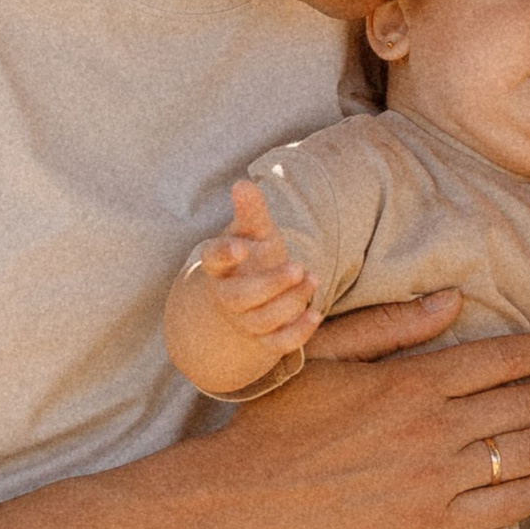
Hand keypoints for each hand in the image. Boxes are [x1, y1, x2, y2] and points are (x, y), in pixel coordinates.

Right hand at [192, 177, 323, 356]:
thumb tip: (242, 184)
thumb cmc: (251, 255)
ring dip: (291, 302)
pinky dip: (298, 333)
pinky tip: (316, 314)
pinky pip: (277, 344)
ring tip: (313, 278)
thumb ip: (250, 210)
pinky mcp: (264, 339)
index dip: (224, 255)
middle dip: (270, 285)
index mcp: (219, 265)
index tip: (241, 248)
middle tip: (297, 267)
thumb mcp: (252, 230)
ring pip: (263, 320)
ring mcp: (245, 320)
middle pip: (241, 297)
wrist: (248, 293)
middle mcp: (227, 295)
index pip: (213, 259)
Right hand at [200, 322, 529, 528]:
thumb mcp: (327, 352)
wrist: (246, 496)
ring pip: (529, 453)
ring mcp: (436, 479)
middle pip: (529, 405)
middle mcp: (435, 428)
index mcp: (413, 381)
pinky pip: (503, 506)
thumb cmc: (280, 419)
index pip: (503, 360)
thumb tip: (452, 300)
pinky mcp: (430, 523)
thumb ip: (392, 324)